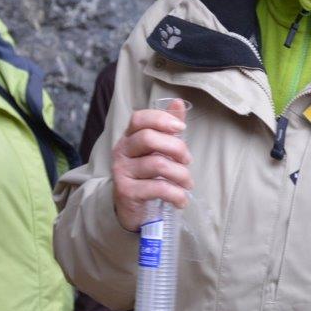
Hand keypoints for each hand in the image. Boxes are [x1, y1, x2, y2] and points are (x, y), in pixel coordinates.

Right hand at [111, 103, 192, 231]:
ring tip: (188, 183)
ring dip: (181, 174)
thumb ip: (167, 127)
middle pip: (149, 138)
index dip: (161, 119)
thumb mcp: (157, 149)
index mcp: (129, 137)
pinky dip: (176, 194)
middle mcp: (121, 151)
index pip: (139, 118)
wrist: (130, 208)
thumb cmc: (147, 174)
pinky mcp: (127, 192)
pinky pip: (158, 188)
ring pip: (157, 164)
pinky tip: (182, 199)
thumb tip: (178, 102)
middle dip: (176, 148)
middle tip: (188, 160)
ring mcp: (122, 172)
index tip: (181, 128)